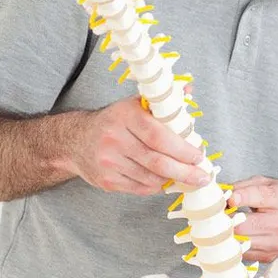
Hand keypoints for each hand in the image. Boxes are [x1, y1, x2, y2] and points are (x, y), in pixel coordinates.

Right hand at [66, 90, 209, 194]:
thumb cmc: (115, 120)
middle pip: (156, 161)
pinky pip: (139, 188)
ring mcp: (108, 162)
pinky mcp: (106, 180)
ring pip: (150, 178)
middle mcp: (114, 139)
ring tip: (188, 177)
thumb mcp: (135, 104)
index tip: (199, 155)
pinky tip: (167, 181)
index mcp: (125, 116)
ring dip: (173, 179)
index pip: (158, 136)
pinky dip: (157, 186)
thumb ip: (163, 99)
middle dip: (184, 171)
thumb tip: (189, 88)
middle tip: (202, 176)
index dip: (182, 149)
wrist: (75, 140)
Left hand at [228, 175, 277, 262]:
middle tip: (215, 214)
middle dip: (225, 220)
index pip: (258, 197)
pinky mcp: (269, 256)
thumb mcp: (271, 184)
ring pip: (239, 242)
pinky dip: (234, 244)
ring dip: (226, 234)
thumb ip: (245, 186)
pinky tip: (233, 236)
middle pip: (243, 226)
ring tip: (221, 225)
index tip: (227, 198)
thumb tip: (221, 194)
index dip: (238, 197)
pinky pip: (242, 253)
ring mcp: (275, 243)